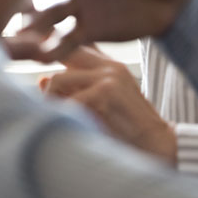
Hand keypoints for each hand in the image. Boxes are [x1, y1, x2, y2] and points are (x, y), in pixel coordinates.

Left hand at [41, 46, 176, 164]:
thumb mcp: (98, 105)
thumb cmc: (125, 130)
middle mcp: (110, 66)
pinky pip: (68, 101)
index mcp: (109, 66)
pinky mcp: (106, 91)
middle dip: (48, 83)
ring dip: (51, 101)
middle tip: (46, 104)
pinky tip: (73, 127)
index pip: (72, 50)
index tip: (39, 74)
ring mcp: (109, 76)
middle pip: (60, 58)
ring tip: (60, 119)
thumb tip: (41, 80)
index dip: (50, 56)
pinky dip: (64, 115)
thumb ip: (73, 90)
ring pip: (57, 80)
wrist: (158, 147)